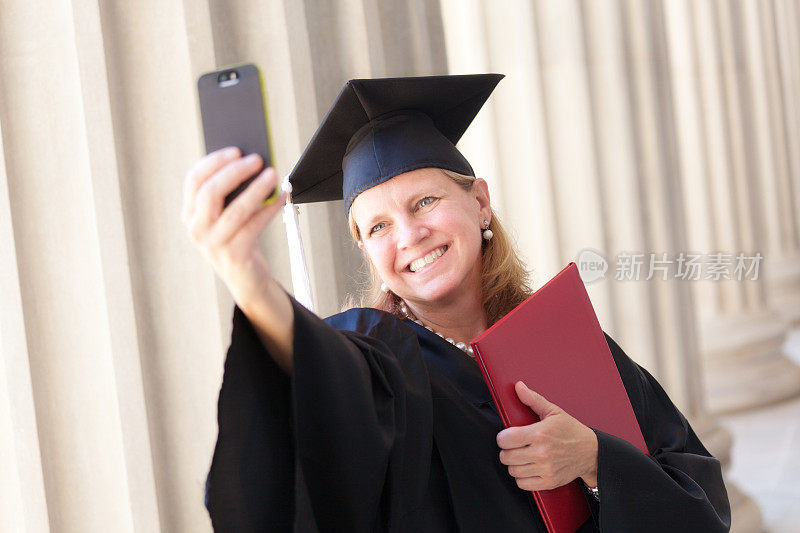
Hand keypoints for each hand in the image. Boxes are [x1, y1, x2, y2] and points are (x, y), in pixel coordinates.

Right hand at [181, 147, 286, 308]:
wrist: (246, 278)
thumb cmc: (238, 237)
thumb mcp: (226, 215)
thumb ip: (230, 193)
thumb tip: (252, 163)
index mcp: (190, 213)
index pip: (194, 179)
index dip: (214, 161)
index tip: (236, 150)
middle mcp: (196, 228)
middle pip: (211, 192)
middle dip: (235, 172)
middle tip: (257, 159)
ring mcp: (213, 243)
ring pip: (236, 210)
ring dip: (257, 189)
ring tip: (273, 174)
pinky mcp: (234, 255)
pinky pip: (254, 226)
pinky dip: (270, 208)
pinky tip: (283, 197)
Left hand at [496, 381, 597, 491]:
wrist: (591, 452)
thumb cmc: (572, 431)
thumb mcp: (554, 412)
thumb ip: (533, 399)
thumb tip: (518, 386)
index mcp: (540, 433)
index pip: (505, 440)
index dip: (502, 437)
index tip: (507, 436)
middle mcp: (541, 453)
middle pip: (506, 457)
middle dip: (506, 450)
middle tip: (514, 447)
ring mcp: (545, 469)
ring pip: (513, 470)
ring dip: (514, 464)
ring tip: (521, 456)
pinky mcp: (549, 482)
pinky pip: (523, 484)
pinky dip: (522, 477)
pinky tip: (528, 468)